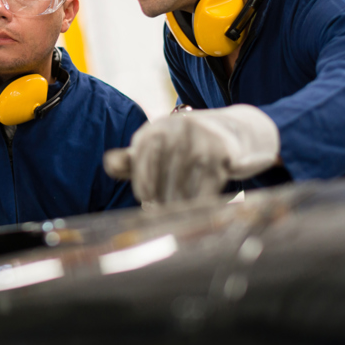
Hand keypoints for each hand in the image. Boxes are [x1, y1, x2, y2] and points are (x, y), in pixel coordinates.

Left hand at [103, 104, 279, 203]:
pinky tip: (201, 208)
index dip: (145, 191)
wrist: (236, 129)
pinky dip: (201, 203)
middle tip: (167, 214)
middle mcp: (174, 131)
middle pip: (161, 181)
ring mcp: (199, 141)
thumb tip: (108, 163)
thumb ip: (132, 158)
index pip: (140, 170)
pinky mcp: (222, 153)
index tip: (150, 203)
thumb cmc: (188, 144)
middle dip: (163, 201)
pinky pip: (206, 189)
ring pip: (182, 188)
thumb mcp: (158, 145)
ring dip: (181, 207)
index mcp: (153, 131)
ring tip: (181, 215)